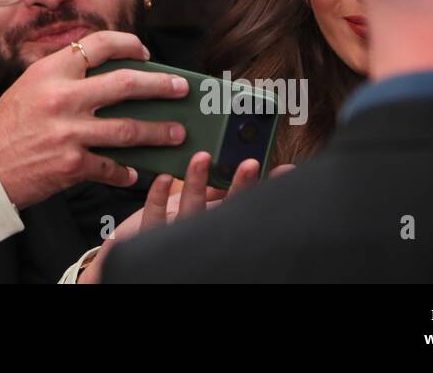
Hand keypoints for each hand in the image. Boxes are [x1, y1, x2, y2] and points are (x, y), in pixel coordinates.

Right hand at [0, 31, 188, 209]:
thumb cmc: (4, 126)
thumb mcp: (29, 87)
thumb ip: (64, 78)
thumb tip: (109, 78)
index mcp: (51, 71)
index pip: (98, 44)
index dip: (128, 44)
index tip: (144, 51)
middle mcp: (63, 97)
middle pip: (127, 84)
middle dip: (161, 85)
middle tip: (180, 88)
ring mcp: (70, 132)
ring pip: (129, 129)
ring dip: (159, 131)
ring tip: (177, 132)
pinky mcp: (73, 164)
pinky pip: (112, 167)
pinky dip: (125, 171)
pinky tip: (134, 171)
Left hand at [76, 155, 294, 282]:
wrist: (147, 274)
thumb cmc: (180, 250)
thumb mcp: (206, 224)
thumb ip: (221, 203)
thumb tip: (244, 178)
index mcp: (218, 232)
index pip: (245, 208)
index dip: (263, 189)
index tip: (284, 171)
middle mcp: (201, 238)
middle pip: (226, 211)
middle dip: (240, 187)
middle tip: (251, 164)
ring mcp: (176, 240)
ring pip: (190, 211)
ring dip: (196, 182)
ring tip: (203, 158)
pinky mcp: (149, 243)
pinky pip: (154, 218)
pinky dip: (159, 197)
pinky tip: (164, 179)